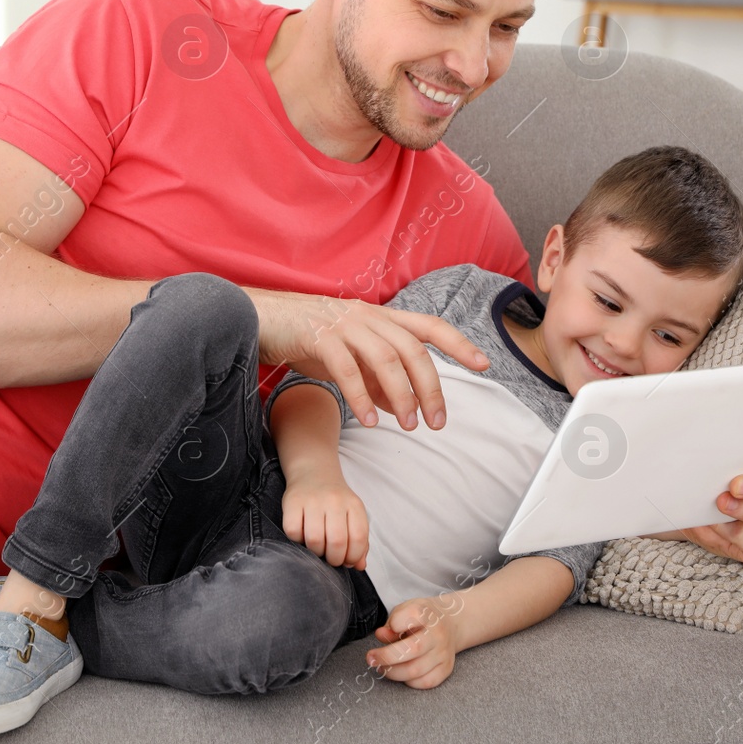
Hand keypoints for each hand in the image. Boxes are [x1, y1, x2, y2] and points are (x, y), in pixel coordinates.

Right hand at [248, 287, 489, 432]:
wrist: (259, 320)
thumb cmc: (306, 338)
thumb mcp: (349, 359)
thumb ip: (376, 381)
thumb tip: (401, 407)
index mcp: (380, 318)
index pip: (429, 326)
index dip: (459, 343)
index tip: (484, 364)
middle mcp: (368, 316)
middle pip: (413, 349)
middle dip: (431, 387)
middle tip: (437, 422)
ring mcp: (344, 324)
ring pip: (386, 358)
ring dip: (402, 395)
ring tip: (409, 426)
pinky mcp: (318, 336)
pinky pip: (347, 368)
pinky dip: (361, 396)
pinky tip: (368, 420)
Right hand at [280, 470, 368, 569]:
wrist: (314, 473)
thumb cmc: (335, 502)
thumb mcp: (353, 516)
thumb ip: (359, 542)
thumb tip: (360, 566)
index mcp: (354, 505)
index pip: (358, 538)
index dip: (353, 557)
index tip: (346, 561)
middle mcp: (335, 500)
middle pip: (337, 542)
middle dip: (334, 559)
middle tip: (330, 558)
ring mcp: (312, 500)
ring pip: (314, 540)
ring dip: (315, 552)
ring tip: (317, 548)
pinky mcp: (292, 502)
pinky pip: (293, 532)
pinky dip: (297, 541)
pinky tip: (302, 536)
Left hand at [366, 596, 462, 688]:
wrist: (450, 623)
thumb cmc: (422, 618)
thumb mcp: (406, 610)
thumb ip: (392, 622)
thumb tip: (380, 635)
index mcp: (426, 614)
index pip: (413, 616)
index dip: (396, 623)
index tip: (385, 629)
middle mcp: (438, 633)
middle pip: (412, 649)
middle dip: (386, 657)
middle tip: (371, 658)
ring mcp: (444, 652)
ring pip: (416, 670)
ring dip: (392, 672)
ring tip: (381, 667)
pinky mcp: (446, 668)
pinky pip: (425, 682)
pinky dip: (409, 681)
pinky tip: (401, 674)